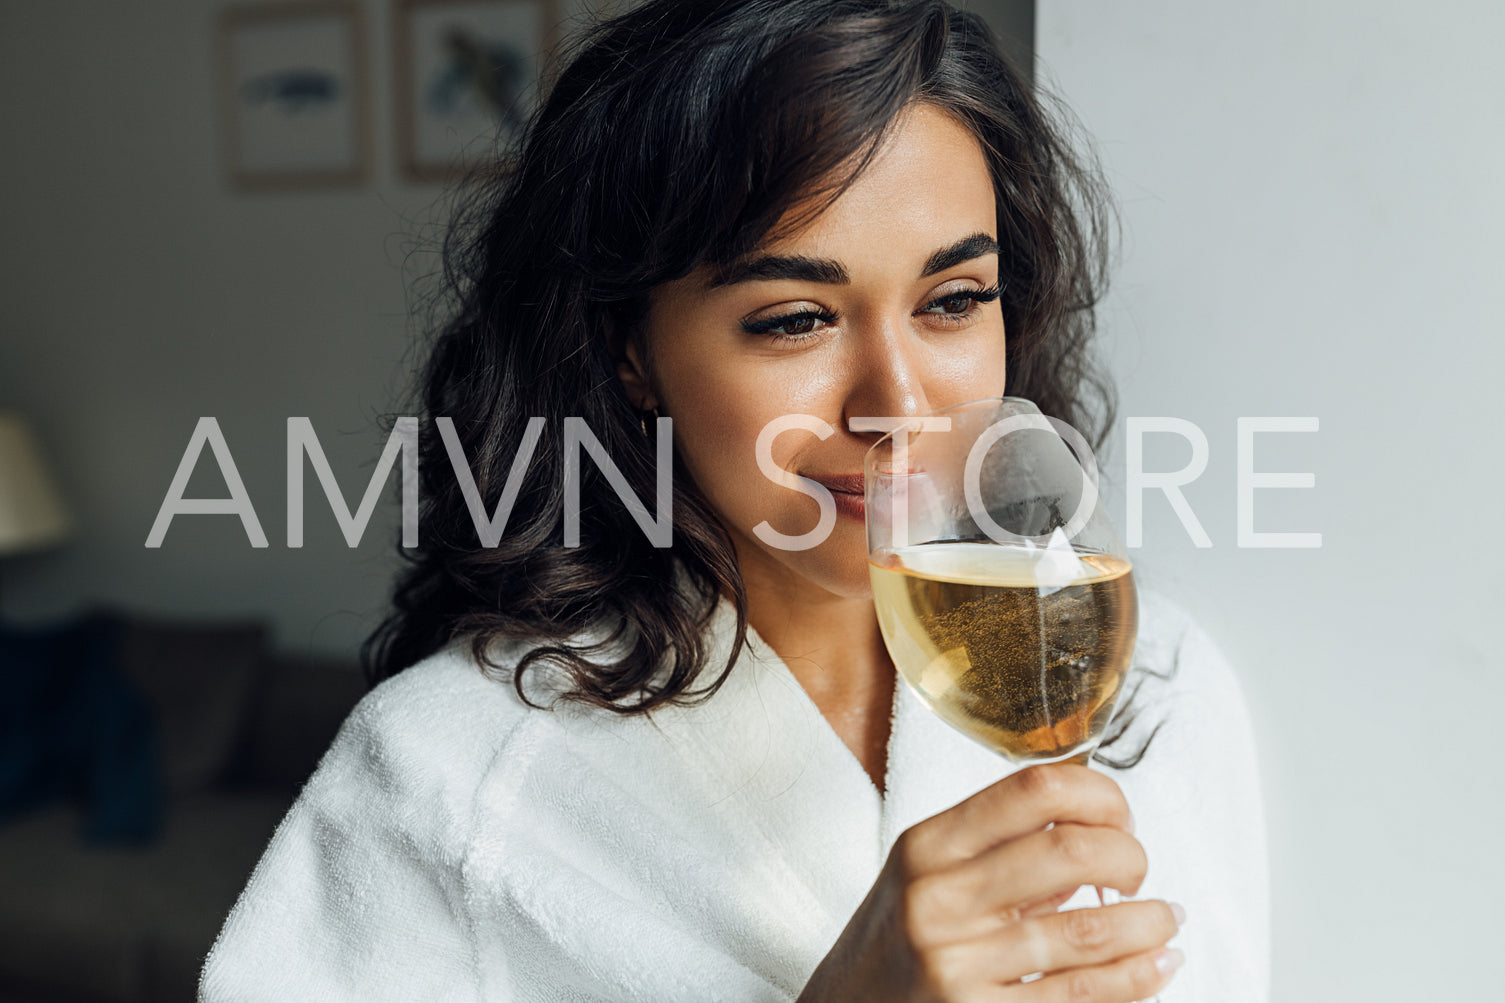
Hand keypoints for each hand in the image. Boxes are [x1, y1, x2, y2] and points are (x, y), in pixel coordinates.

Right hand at [797, 763, 1182, 1001]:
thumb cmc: (893, 945)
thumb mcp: (923, 877)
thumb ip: (994, 849)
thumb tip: (1095, 829)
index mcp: (927, 846)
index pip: (1032, 789)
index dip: (1099, 794)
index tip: (1119, 814)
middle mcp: (938, 899)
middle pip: (1070, 851)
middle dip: (1130, 857)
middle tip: (1139, 871)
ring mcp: (957, 965)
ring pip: (1088, 930)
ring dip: (1149, 922)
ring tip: (1165, 919)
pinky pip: (1081, 995)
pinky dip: (1138, 978)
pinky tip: (1157, 965)